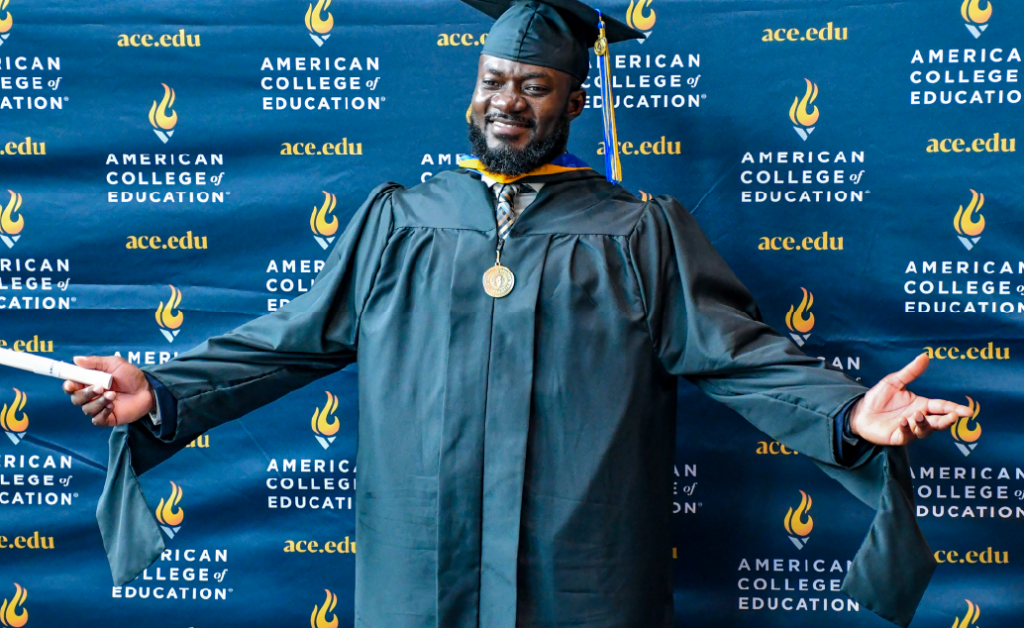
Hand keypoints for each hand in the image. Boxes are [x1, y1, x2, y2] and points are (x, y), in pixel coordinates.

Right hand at [63, 356, 154, 426]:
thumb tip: (76, 359)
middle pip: (76, 399)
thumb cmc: (131, 375)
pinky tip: (112, 406)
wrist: (148, 389)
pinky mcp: (108, 418)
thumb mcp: (114, 363)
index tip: (71, 384)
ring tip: (113, 395)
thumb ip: (95, 362)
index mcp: (89, 382)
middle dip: (85, 394)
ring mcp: (99, 407)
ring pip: (87, 409)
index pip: (72, 386)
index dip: (68, 386)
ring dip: (98, 402)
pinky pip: (97, 420)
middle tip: (100, 388)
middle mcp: (92, 396)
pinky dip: (102, 413)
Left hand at [848, 353, 972, 445]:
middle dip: (947, 420)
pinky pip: (906, 436)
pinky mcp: (898, 437)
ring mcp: (910, 429)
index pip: (942, 407)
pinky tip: (903, 421)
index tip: (968, 412)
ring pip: (925, 431)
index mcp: (922, 405)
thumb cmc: (878, 398)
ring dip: (925, 424)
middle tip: (954, 417)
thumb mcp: (894, 381)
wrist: (860, 411)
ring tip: (920, 415)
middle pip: (938, 422)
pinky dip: (906, 429)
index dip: (955, 409)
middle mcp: (919, 418)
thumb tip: (925, 356)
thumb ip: (910, 372)